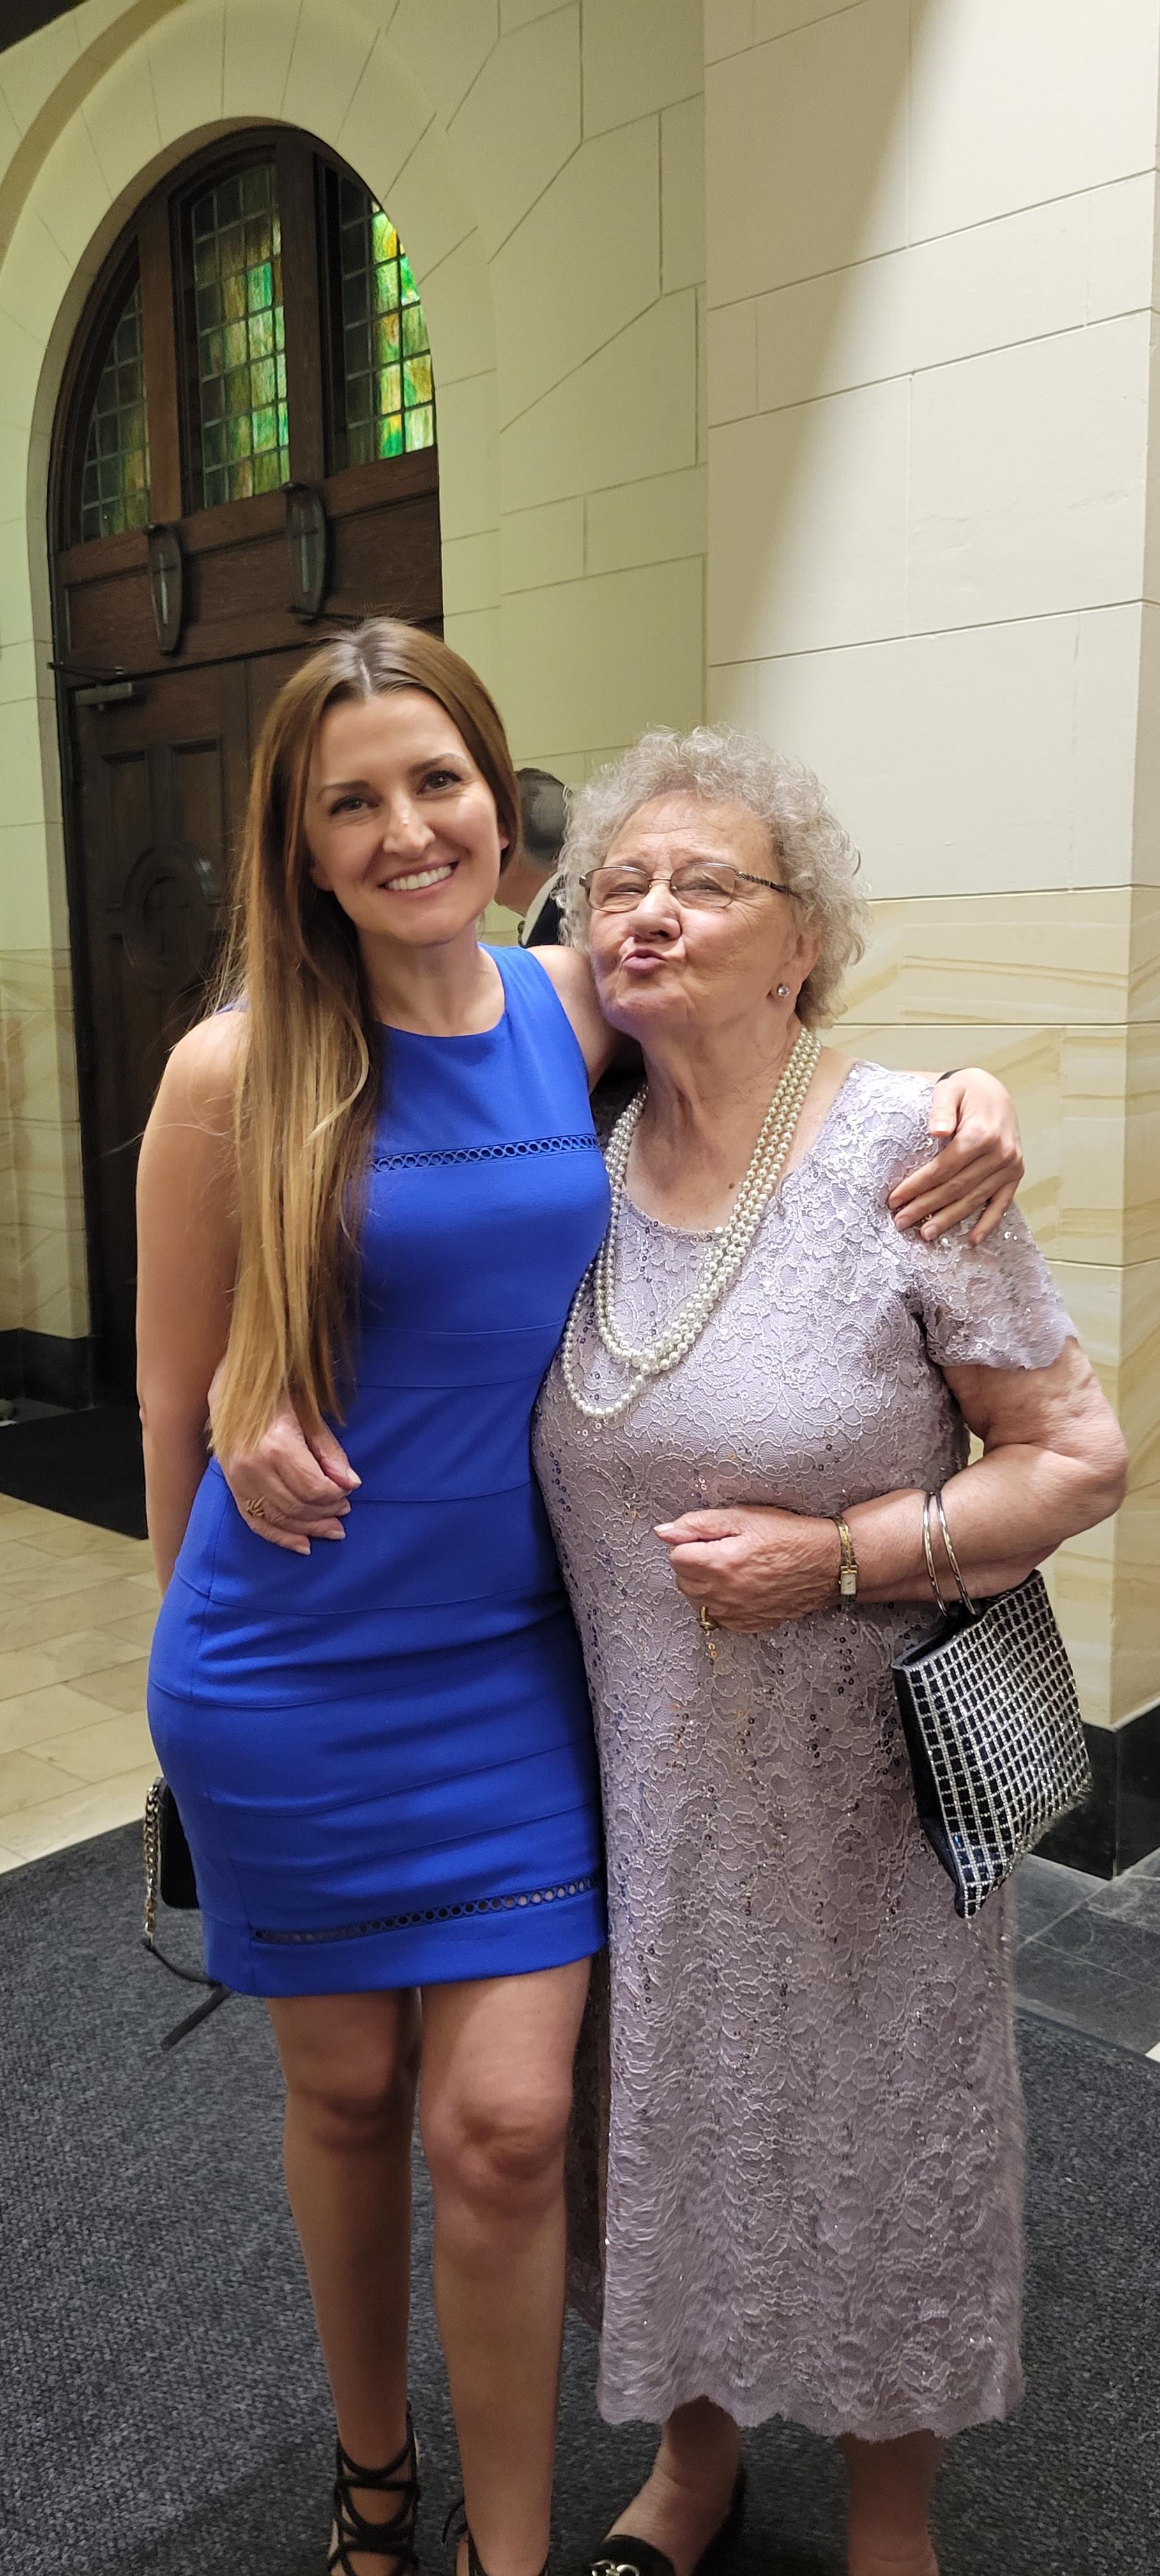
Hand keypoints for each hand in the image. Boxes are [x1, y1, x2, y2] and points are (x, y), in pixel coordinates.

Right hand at [208, 1364, 358, 1554]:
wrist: (231, 1387)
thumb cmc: (276, 1395)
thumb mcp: (309, 1415)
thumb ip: (330, 1452)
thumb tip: (351, 1484)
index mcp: (277, 1446)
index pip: (314, 1489)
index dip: (335, 1497)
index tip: (347, 1494)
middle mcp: (254, 1468)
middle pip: (297, 1506)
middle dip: (325, 1514)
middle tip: (344, 1513)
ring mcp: (238, 1479)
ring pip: (279, 1518)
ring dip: (308, 1528)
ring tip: (330, 1529)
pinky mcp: (231, 1486)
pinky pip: (256, 1521)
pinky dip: (279, 1536)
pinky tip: (301, 1544)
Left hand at [654, 1505, 837, 1629]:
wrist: (827, 1563)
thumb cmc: (788, 1535)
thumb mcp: (744, 1516)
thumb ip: (699, 1523)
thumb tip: (664, 1532)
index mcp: (719, 1563)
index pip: (675, 1557)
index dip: (689, 1543)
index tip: (709, 1538)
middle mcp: (724, 1594)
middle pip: (683, 1581)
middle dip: (693, 1564)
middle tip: (719, 1550)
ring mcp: (736, 1613)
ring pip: (697, 1601)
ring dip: (704, 1584)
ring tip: (730, 1568)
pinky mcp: (748, 1624)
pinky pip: (718, 1618)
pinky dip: (721, 1604)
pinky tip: (739, 1587)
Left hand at [889, 1068, 1022, 1244]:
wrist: (995, 1091)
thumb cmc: (965, 1090)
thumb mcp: (949, 1089)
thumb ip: (941, 1108)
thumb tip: (938, 1131)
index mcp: (982, 1134)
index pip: (944, 1168)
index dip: (918, 1186)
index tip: (894, 1199)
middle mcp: (1000, 1153)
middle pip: (956, 1188)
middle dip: (926, 1207)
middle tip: (901, 1222)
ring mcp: (1010, 1166)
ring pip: (974, 1199)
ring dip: (949, 1219)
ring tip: (925, 1234)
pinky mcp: (1015, 1174)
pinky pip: (1001, 1203)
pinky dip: (988, 1223)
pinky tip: (972, 1240)